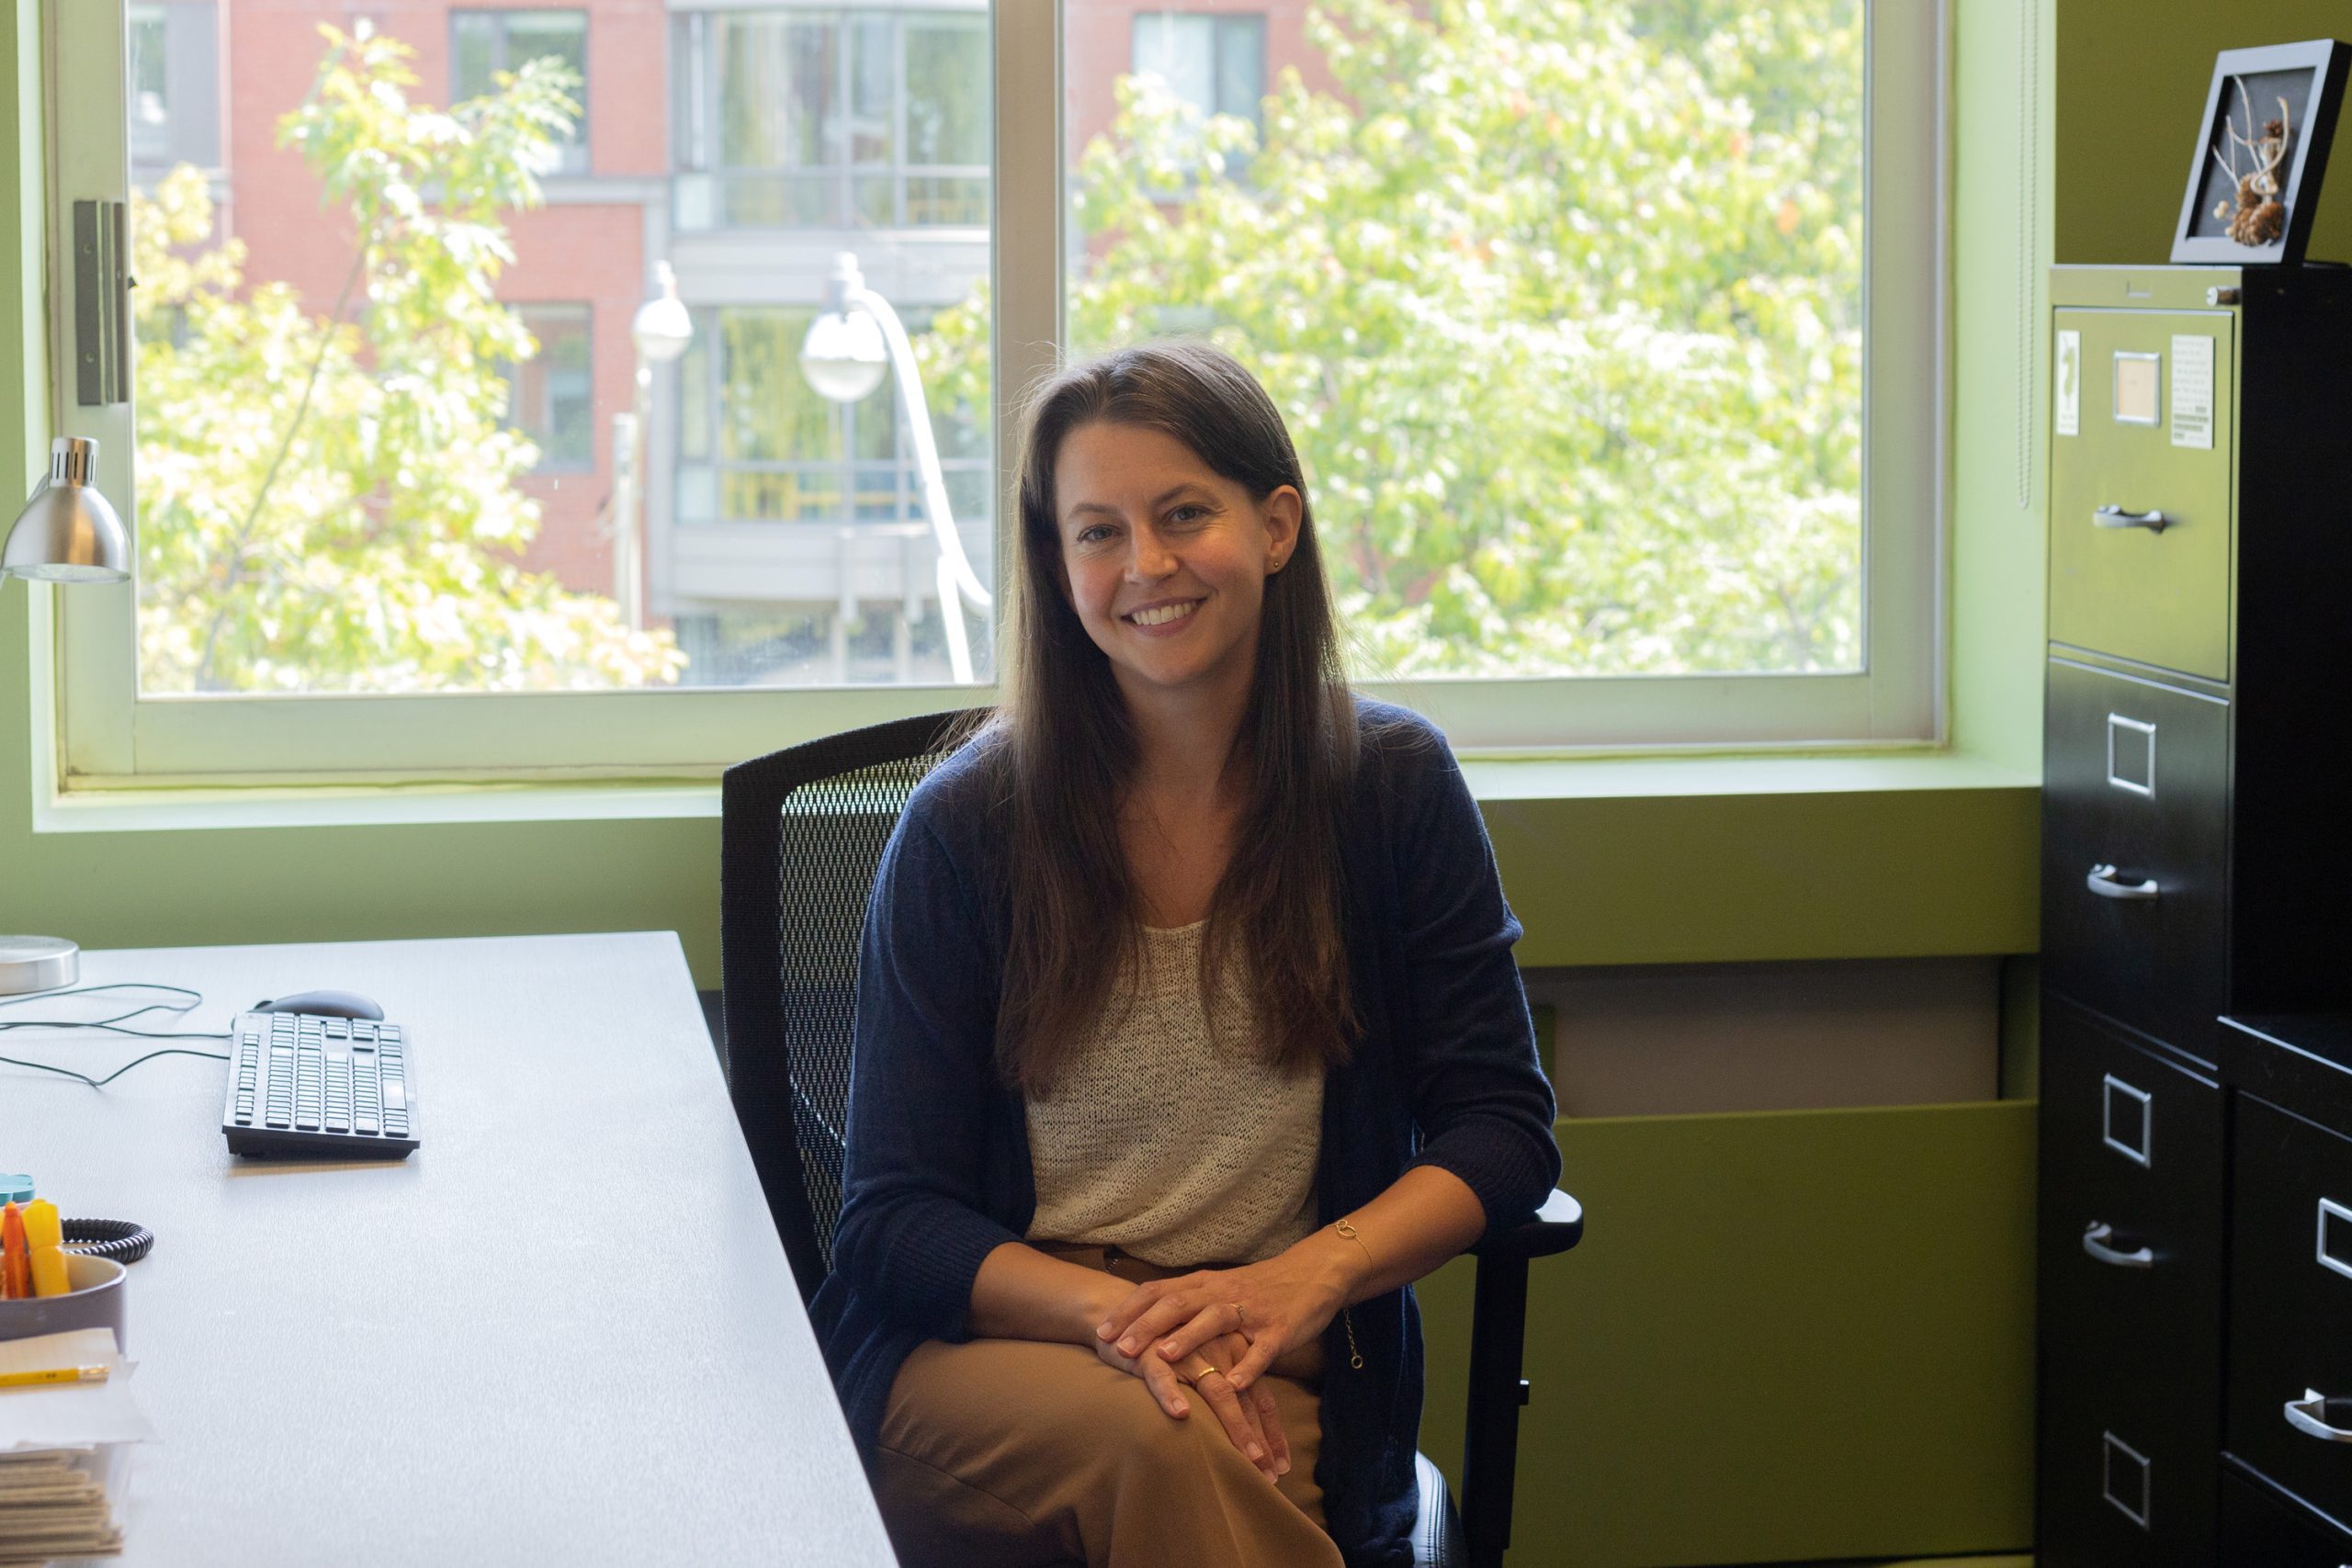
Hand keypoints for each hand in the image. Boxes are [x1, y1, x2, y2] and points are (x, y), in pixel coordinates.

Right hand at [1093, 1326, 1287, 1478]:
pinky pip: (1164, 1376)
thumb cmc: (1169, 1345)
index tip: (1281, 1468)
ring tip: (1246, 1459)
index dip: (1272, 1434)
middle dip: (1259, 1441)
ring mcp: (1187, 1351)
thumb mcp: (1204, 1364)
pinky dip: (1171, 1394)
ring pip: (1216, 1392)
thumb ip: (1226, 1391)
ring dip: (1234, 1426)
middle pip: (1246, 1401)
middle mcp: (1217, 1350)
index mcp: (1234, 1352)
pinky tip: (1181, 1414)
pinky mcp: (1152, 1352)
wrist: (1124, 1312)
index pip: (1261, 1398)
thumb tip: (1248, 1436)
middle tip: (1269, 1477)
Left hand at [1096, 1245, 1352, 1393]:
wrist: (1312, 1275)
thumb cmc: (1256, 1289)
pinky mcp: (1279, 1329)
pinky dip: (1247, 1367)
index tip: (1101, 1333)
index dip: (1128, 1312)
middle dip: (1147, 1325)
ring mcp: (1250, 1311)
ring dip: (1189, 1338)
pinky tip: (1233, 1385)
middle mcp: (1221, 1293)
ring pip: (1215, 1320)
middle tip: (1120, 1348)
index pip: (1157, 1292)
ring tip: (1165, 1357)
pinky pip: (1262, 1349)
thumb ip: (1184, 1305)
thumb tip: (1141, 1325)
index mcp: (1203, 1284)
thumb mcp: (1215, 1291)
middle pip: (1178, 1303)